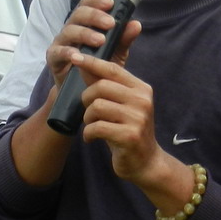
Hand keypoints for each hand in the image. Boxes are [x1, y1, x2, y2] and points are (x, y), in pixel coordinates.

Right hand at [45, 0, 142, 93]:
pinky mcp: (53, 58)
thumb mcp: (116, 53)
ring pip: (69, 31)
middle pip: (78, 14)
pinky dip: (67, 52)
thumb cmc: (98, 68)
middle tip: (110, 23)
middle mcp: (72, 29)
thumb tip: (136, 24)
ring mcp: (61, 42)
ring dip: (85, 33)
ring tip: (100, 41)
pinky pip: (58, 52)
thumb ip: (124, 39)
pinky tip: (78, 56)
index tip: (111, 3)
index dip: (97, 0)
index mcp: (85, 23)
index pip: (88, 4)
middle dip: (95, 16)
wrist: (84, 92)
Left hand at [73, 53, 163, 183]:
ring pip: (97, 106)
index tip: (75, 57)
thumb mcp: (120, 105)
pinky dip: (88, 133)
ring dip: (88, 118)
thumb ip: (105, 86)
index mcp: (141, 89)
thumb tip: (84, 64)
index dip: (92, 62)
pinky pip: (96, 127)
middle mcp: (142, 100)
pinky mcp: (129, 136)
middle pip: (101, 87)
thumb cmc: (127, 131)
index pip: (113, 69)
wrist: (145, 162)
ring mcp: (138, 118)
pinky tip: (91, 138)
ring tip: (93, 126)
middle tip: (89, 112)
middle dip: (87, 99)